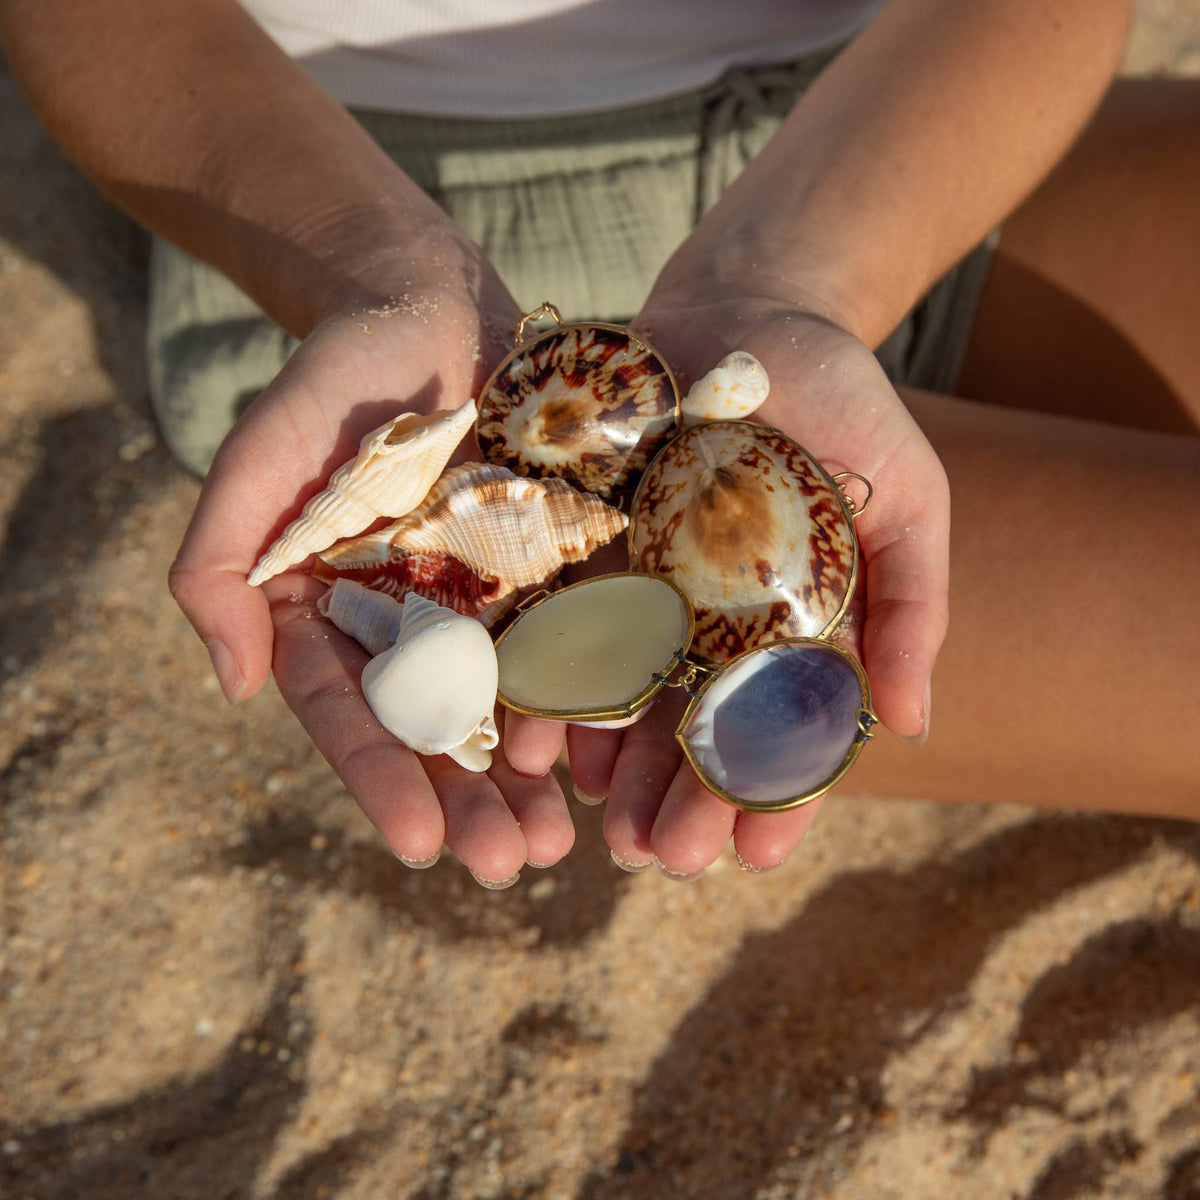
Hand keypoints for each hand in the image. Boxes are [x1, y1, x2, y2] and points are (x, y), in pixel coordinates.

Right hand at [168, 251, 574, 886]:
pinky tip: (614, 754)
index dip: (381, 779)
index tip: (419, 847)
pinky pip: (572, 640)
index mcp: (335, 613)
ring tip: (564, 843)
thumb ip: (222, 562)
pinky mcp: (550, 565)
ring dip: (533, 779)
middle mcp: (411, 621)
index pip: (352, 712)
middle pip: (438, 729)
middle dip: (471, 803)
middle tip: (512, 868)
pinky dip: (589, 699)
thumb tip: (233, 686)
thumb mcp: (260, 460)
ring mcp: (486, 598)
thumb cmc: (333, 378)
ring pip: (510, 704)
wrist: (428, 307)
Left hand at [557, 286, 949, 875]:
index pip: (781, 730)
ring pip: (622, 698)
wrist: (748, 305)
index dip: (773, 795)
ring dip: (611, 767)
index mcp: (787, 625)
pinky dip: (550, 686)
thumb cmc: (844, 397)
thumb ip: (911, 604)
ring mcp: (642, 587)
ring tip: (600, 825)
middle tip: (664, 859)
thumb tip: (911, 725)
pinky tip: (538, 742)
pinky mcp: (582, 543)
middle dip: (679, 800)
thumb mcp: (907, 494)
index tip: (759, 855)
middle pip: (692, 730)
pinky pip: (560, 627)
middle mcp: (710, 622)